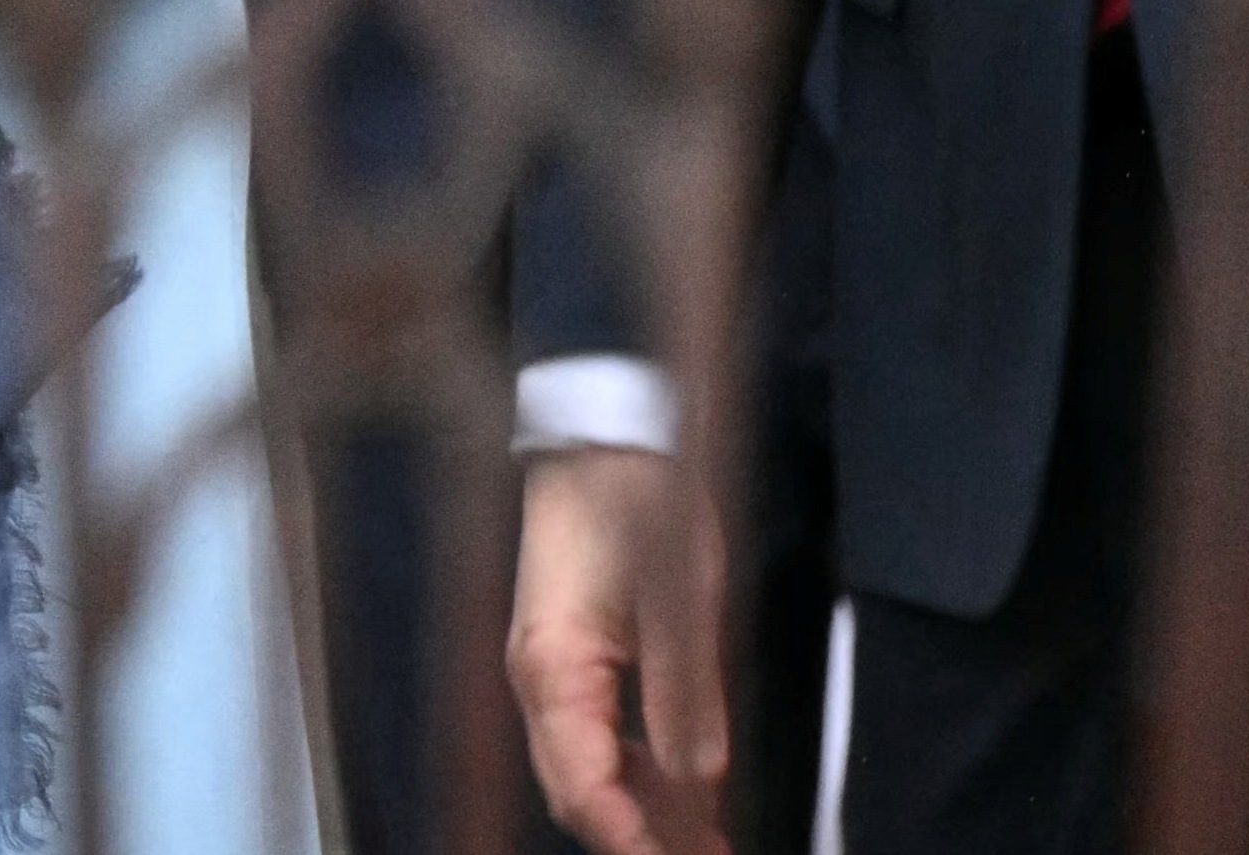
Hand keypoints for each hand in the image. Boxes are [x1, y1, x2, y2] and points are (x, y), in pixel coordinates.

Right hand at [507, 445, 731, 854]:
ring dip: (644, 813)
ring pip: (590, 769)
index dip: (631, 841)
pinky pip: (600, 736)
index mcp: (553, 667)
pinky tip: (687, 795)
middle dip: (639, 839)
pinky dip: (640, 775)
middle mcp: (539, 676)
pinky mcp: (575, 655)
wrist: (607, 435)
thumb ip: (686, 692)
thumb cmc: (635, 500)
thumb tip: (701, 779)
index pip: (583, 786)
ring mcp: (553, 667)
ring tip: (709, 845)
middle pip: (578, 789)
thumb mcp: (676, 596)